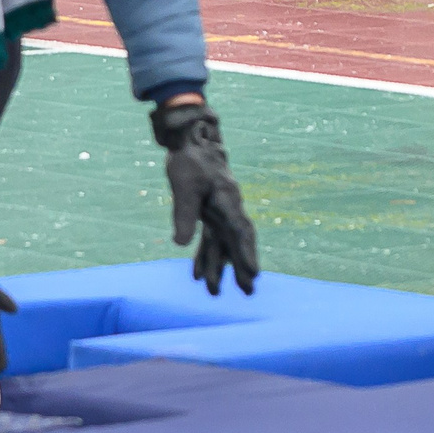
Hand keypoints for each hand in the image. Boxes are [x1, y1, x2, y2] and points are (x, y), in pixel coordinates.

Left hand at [151, 98, 260, 295]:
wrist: (189, 140)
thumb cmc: (188, 160)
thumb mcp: (183, 186)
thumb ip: (183, 214)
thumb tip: (180, 244)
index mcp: (228, 200)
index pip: (240, 231)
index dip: (246, 253)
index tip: (253, 273)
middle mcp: (228, 208)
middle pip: (236, 242)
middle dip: (241, 266)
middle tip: (248, 292)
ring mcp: (219, 211)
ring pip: (222, 243)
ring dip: (219, 266)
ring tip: (214, 292)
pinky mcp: (209, 213)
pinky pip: (210, 238)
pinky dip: (204, 255)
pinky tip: (197, 275)